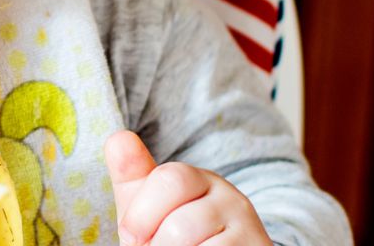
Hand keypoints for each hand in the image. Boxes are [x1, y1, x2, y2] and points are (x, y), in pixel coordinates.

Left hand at [104, 130, 269, 245]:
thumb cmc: (174, 242)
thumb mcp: (149, 210)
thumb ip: (132, 177)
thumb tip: (118, 138)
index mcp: (196, 179)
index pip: (168, 179)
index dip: (140, 214)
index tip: (131, 236)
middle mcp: (227, 195)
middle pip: (179, 210)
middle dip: (154, 236)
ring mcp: (246, 223)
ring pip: (186, 234)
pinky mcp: (255, 245)